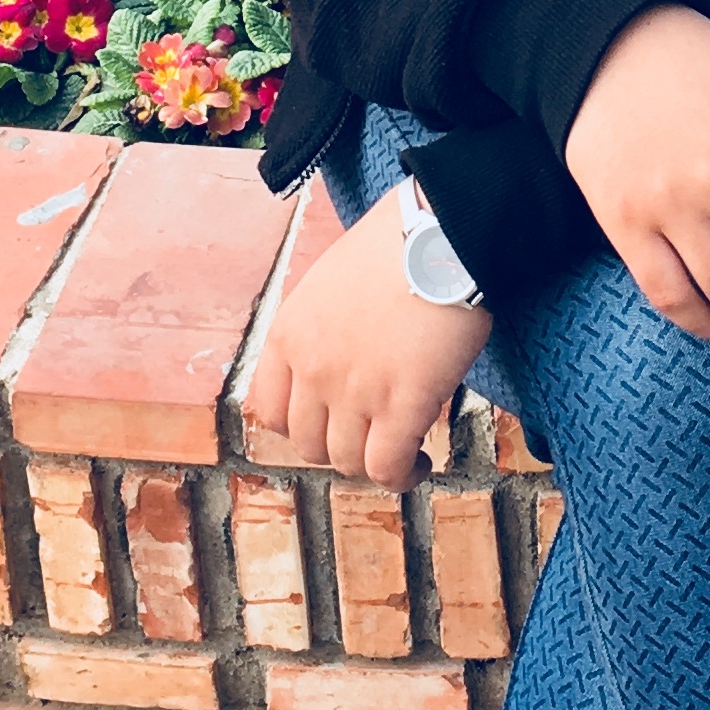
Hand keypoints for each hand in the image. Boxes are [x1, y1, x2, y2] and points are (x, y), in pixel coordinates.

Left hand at [245, 191, 491, 482]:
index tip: (329, 422)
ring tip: (403, 452)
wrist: (441, 234)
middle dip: (341, 446)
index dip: (301, 426)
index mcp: (288, 336)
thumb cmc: (398, 244)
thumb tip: (344, 357)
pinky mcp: (402, 404)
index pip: (268, 411)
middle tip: (372, 434)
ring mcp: (354, 391)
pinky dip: (402, 475)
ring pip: (347, 462)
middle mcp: (312, 370)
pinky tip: (420, 462)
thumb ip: (322, 327)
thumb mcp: (331, 282)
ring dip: (373, 464)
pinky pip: (387, 467)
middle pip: (309, 444)